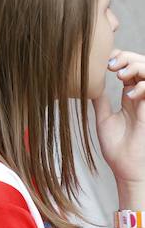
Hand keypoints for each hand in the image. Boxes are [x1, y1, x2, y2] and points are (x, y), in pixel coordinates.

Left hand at [95, 49, 144, 187]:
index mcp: (129, 97)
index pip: (129, 69)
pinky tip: (130, 93)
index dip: (119, 59)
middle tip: (111, 64)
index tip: (103, 61)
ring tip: (120, 74)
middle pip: (142, 65)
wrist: (127, 169)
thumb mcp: (104, 118)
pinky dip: (143, 86)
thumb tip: (88, 84)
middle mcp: (140, 97)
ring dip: (136, 67)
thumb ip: (100, 101)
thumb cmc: (117, 148)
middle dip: (128, 58)